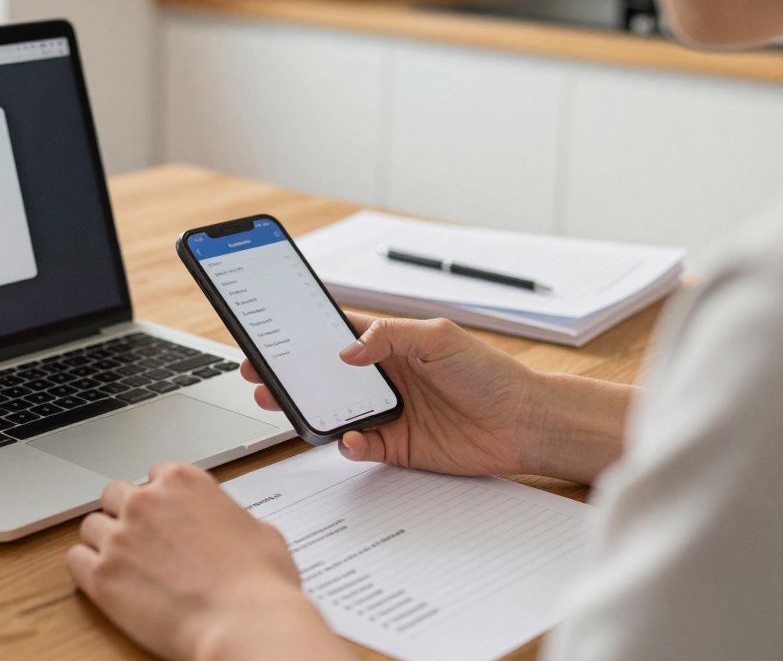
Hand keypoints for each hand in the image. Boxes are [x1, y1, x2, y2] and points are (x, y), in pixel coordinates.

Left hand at [66, 462, 349, 660]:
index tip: (164, 516)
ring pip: (92, 526)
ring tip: (123, 564)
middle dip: (125, 514)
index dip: (159, 498)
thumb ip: (228, 515)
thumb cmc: (260, 583)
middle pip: (115, 494)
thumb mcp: (259, 530)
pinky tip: (103, 579)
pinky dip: (86, 568)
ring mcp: (120, 537)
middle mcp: (146, 502)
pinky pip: (74, 559)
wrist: (246, 624)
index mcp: (183, 481)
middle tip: (140, 540)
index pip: (154, 475)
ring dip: (104, 541)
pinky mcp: (102, 575)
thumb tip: (225, 523)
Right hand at [244, 313, 544, 476]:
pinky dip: (348, 444)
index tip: (271, 337)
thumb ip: (389, 336)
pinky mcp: (397, 446)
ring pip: (334, 411)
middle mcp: (384, 378)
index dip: (303, 337)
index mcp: (390, 344)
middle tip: (259, 375)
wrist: (524, 423)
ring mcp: (389, 413)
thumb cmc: (490, 373)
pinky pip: (359, 446)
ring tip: (280, 405)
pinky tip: (351, 438)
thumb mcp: (438, 337)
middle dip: (289, 376)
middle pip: (324, 376)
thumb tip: (347, 351)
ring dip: (306, 410)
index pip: (336, 336)